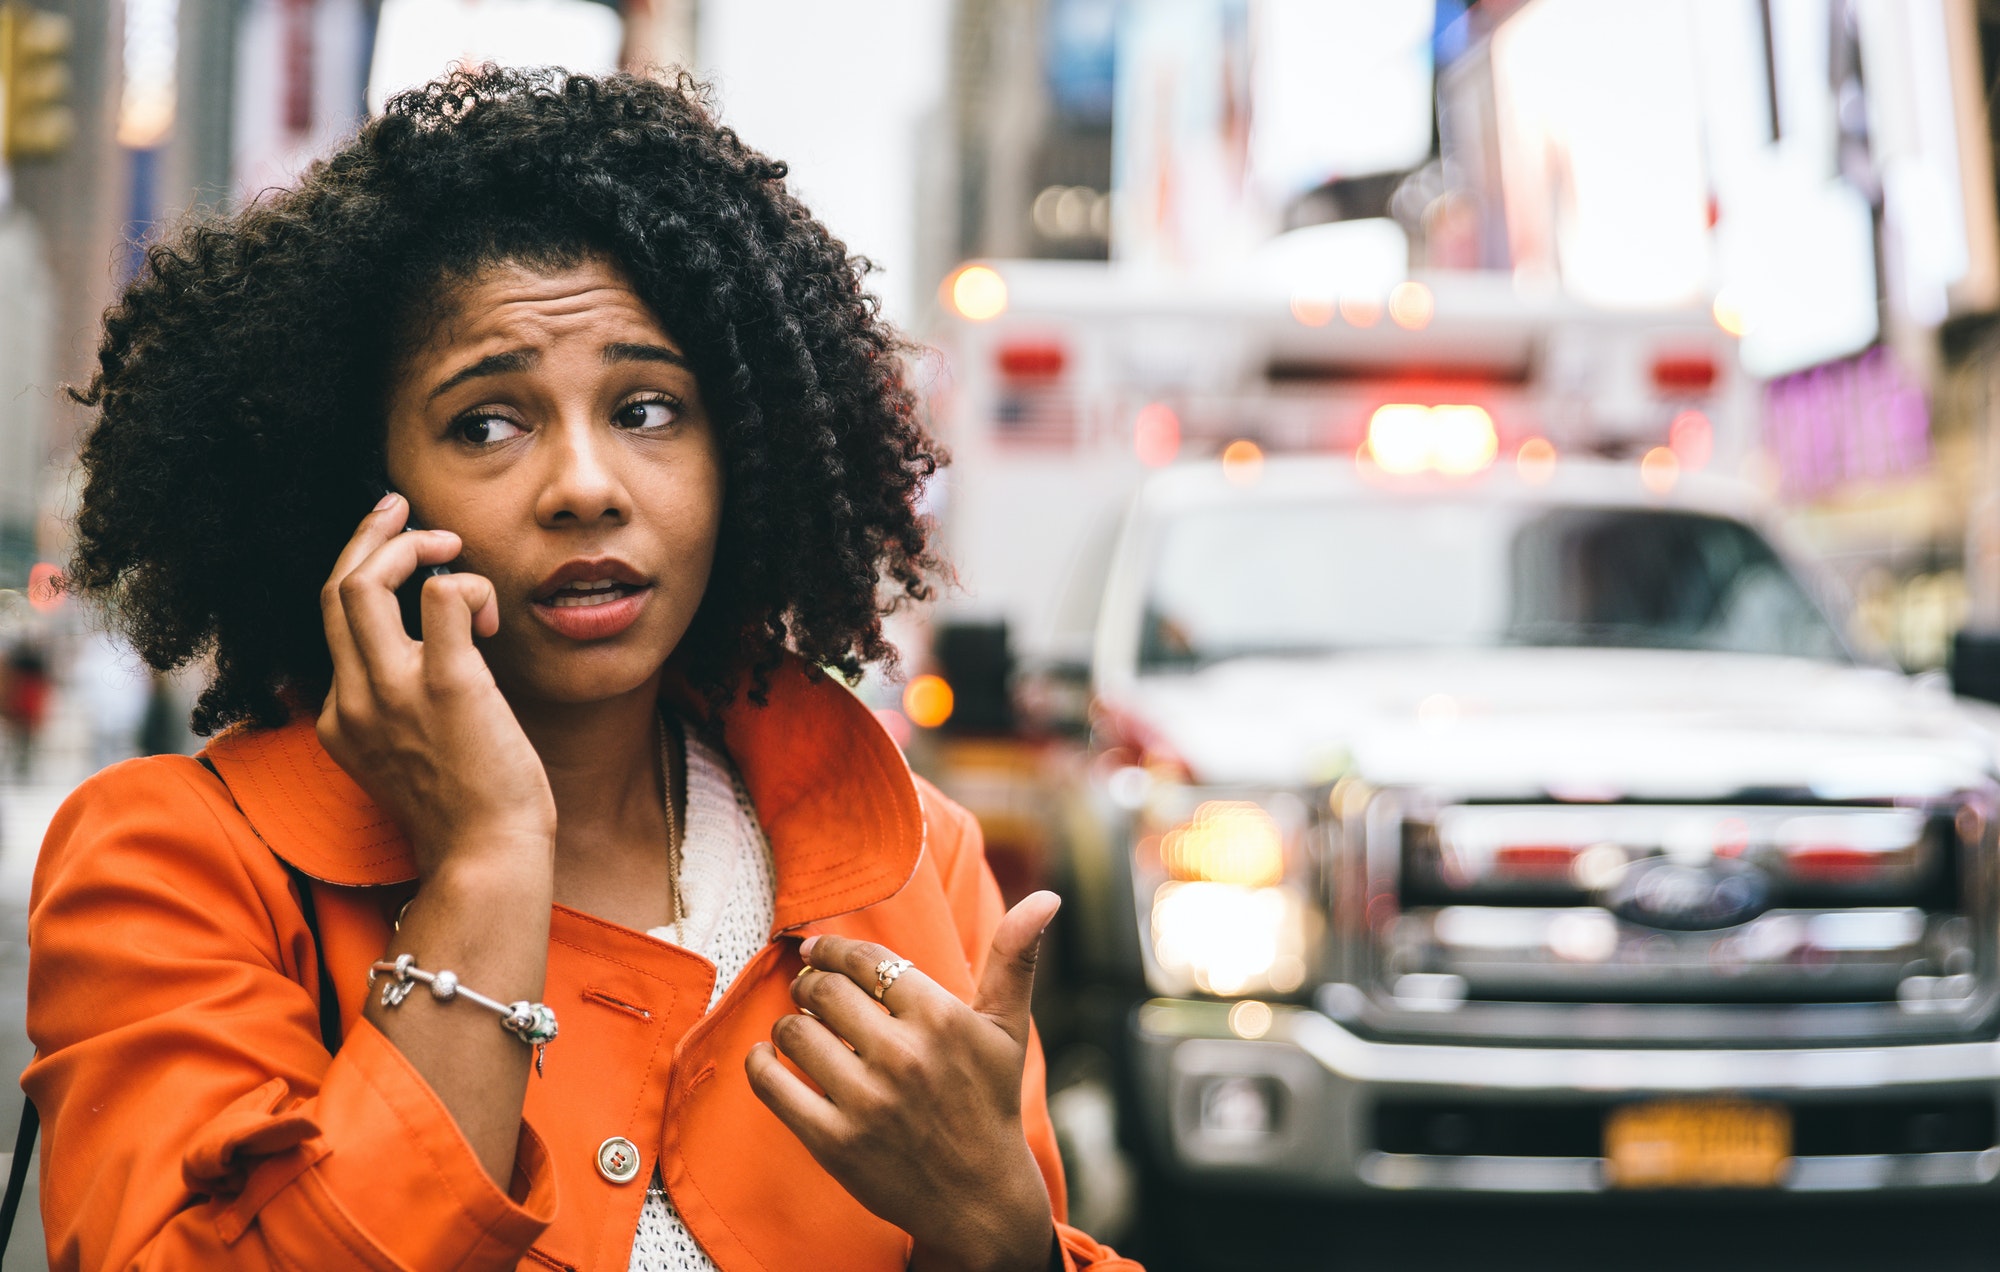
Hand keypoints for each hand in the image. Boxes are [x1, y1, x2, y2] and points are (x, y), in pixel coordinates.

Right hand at [316, 493, 555, 875]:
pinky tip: (491, 615)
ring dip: (407, 546)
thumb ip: (400, 714)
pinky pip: (442, 596)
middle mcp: (353, 702)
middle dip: (366, 536)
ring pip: (364, 583)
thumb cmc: (466, 817)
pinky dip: (466, 585)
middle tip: (401, 508)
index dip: (360, 575)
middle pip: (334, 591)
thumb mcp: (408, 761)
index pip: (332, 626)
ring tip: (448, 543)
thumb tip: (433, 661)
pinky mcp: (448, 686)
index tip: (391, 548)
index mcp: (339, 721)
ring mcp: (394, 692)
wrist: (486, 861)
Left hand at [746, 892, 1062, 1271]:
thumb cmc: (989, 1101)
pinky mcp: (834, 1141)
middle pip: (823, 990)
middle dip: (808, 982)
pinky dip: (758, 1062)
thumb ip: (1015, 957)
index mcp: (941, 1018)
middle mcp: (903, 1056)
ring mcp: (866, 1101)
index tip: (817, 951)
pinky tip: (765, 1055)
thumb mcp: (1007, 1029)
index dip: (833, 949)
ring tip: (798, 1025)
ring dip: (787, 1021)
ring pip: (794, 1031)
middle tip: (807, 988)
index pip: (865, 960)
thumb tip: (1047, 895)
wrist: (978, 1197)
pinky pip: (772, 1085)